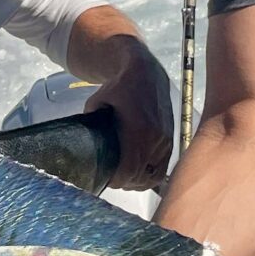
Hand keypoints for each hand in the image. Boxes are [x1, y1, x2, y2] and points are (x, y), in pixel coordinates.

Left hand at [86, 42, 174, 190]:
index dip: (115, 179)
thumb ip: (91, 127)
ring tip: (123, 177)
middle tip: (110, 178)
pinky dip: (149, 174)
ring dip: (137, 180)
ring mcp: (165, 140)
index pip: (129, 169)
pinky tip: (137, 172)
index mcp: (137, 130)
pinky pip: (162, 167)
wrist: (145, 73)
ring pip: (152, 175)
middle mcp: (155, 138)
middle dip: (123, 181)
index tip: (104, 179)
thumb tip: (84, 149)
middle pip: (140, 176)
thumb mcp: (96, 104)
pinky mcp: (170, 140)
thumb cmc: (118, 88)